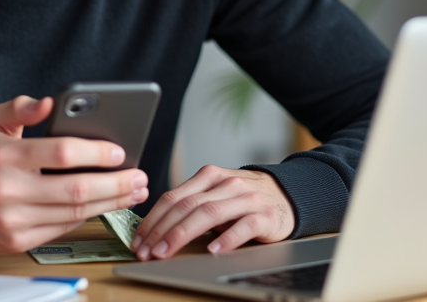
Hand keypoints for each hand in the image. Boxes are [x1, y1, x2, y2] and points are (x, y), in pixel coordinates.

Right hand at [0, 95, 148, 251]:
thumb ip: (20, 107)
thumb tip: (49, 102)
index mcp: (2, 156)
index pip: (61, 154)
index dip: (96, 153)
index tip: (120, 152)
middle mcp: (7, 191)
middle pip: (75, 191)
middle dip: (115, 185)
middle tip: (140, 177)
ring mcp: (11, 220)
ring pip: (73, 214)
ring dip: (109, 204)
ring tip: (132, 192)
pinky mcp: (15, 241)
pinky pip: (61, 229)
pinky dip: (86, 217)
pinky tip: (103, 206)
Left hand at [132, 165, 294, 259]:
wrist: (287, 195)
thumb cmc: (244, 200)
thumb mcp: (216, 195)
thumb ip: (192, 204)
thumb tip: (156, 228)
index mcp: (210, 176)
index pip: (174, 197)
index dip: (153, 219)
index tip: (138, 239)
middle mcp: (226, 184)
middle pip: (186, 206)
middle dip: (161, 230)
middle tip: (146, 251)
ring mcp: (246, 198)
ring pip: (208, 213)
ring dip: (182, 234)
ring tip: (166, 252)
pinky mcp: (265, 215)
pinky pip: (243, 226)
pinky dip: (226, 238)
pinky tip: (212, 250)